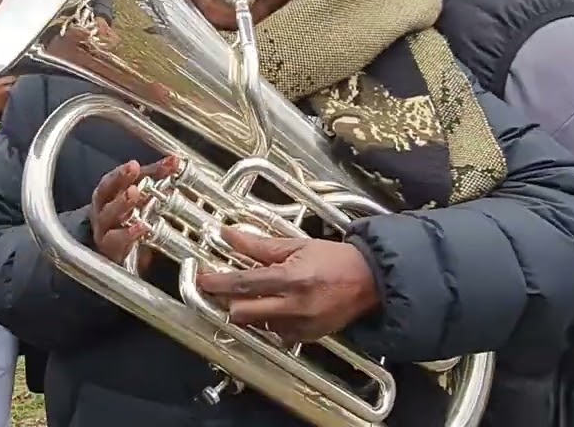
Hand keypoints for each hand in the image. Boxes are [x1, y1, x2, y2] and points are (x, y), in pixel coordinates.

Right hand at [90, 156, 180, 269]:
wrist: (117, 252)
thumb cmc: (130, 218)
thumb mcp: (143, 196)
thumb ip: (157, 178)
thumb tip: (176, 161)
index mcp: (111, 191)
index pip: (120, 176)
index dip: (133, 169)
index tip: (144, 162)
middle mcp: (104, 206)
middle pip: (106, 189)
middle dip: (120, 177)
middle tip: (132, 168)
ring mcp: (104, 227)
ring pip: (108, 212)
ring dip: (121, 202)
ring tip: (134, 192)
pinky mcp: (109, 247)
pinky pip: (115, 239)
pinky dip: (128, 233)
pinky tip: (142, 227)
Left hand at [196, 228, 378, 343]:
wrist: (370, 281)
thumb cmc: (335, 259)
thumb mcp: (297, 245)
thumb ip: (260, 245)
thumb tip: (229, 235)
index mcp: (292, 279)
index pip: (244, 284)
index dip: (219, 282)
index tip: (203, 280)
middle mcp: (295, 306)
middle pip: (243, 313)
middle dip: (229, 302)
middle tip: (223, 290)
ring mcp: (302, 325)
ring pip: (258, 325)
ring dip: (251, 311)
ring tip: (261, 294)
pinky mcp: (308, 337)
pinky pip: (277, 333)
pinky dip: (272, 320)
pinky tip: (280, 306)